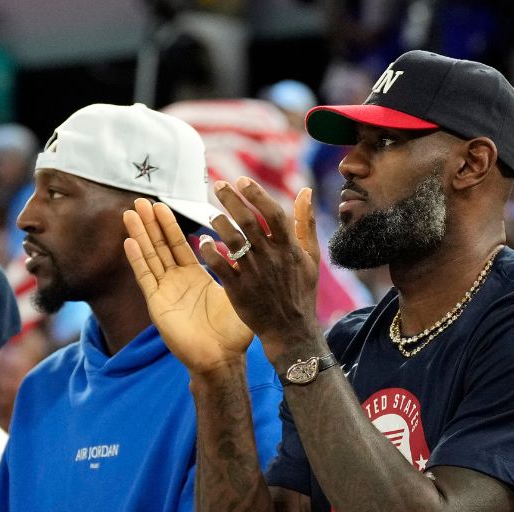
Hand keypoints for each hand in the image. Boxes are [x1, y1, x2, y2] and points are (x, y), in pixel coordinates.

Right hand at [122, 198, 252, 372]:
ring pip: (150, 257)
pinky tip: (130, 241)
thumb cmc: (234, 333)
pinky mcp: (158, 304)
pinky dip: (138, 259)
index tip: (162, 205)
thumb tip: (249, 245)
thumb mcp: (238, 292)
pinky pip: (146, 277)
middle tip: (141, 200)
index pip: (179, 245)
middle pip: (160, 246)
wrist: (223, 359)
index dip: (169, 226)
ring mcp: (165, 292)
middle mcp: (177, 282)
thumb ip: (238, 269)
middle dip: (151, 223)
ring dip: (140, 235)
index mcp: (196, 277)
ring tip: (131, 212)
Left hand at [205, 178, 322, 359]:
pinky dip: (209, 250)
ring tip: (212, 214)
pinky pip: (219, 264)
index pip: (273, 213)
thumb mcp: (311, 256)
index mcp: (289, 248)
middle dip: (231, 199)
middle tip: (219, 185)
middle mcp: (271, 257)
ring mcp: (254, 273)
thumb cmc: (301, 291)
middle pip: (248, 220)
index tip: (242, 180)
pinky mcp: (238, 289)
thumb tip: (305, 190)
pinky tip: (202, 241)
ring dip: (219, 222)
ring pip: (232, 239)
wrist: (291, 330)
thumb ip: (306, 222)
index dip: (257, 194)